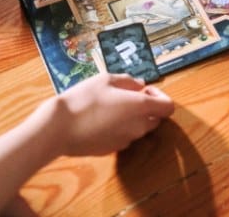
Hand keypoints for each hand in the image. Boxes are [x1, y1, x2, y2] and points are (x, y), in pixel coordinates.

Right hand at [48, 74, 174, 156]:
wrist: (59, 128)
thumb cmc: (83, 99)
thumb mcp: (105, 79)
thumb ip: (128, 81)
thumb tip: (140, 85)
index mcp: (140, 107)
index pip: (168, 107)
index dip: (161, 97)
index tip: (145, 90)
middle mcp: (138, 126)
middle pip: (155, 119)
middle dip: (147, 107)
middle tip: (127, 96)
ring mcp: (126, 140)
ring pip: (139, 128)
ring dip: (133, 118)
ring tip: (110, 107)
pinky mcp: (113, 149)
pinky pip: (124, 136)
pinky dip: (120, 128)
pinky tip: (100, 120)